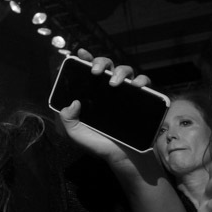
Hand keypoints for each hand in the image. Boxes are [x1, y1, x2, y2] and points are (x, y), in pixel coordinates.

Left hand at [56, 49, 150, 163]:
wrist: (124, 158)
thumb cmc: (98, 144)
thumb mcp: (75, 134)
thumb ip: (67, 119)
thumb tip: (72, 102)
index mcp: (91, 94)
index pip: (87, 72)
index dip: (84, 59)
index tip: (80, 53)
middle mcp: (108, 90)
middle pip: (106, 65)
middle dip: (100, 62)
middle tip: (95, 72)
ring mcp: (126, 93)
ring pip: (126, 70)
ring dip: (120, 71)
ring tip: (113, 83)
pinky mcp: (142, 99)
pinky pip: (145, 83)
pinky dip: (142, 80)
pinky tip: (136, 86)